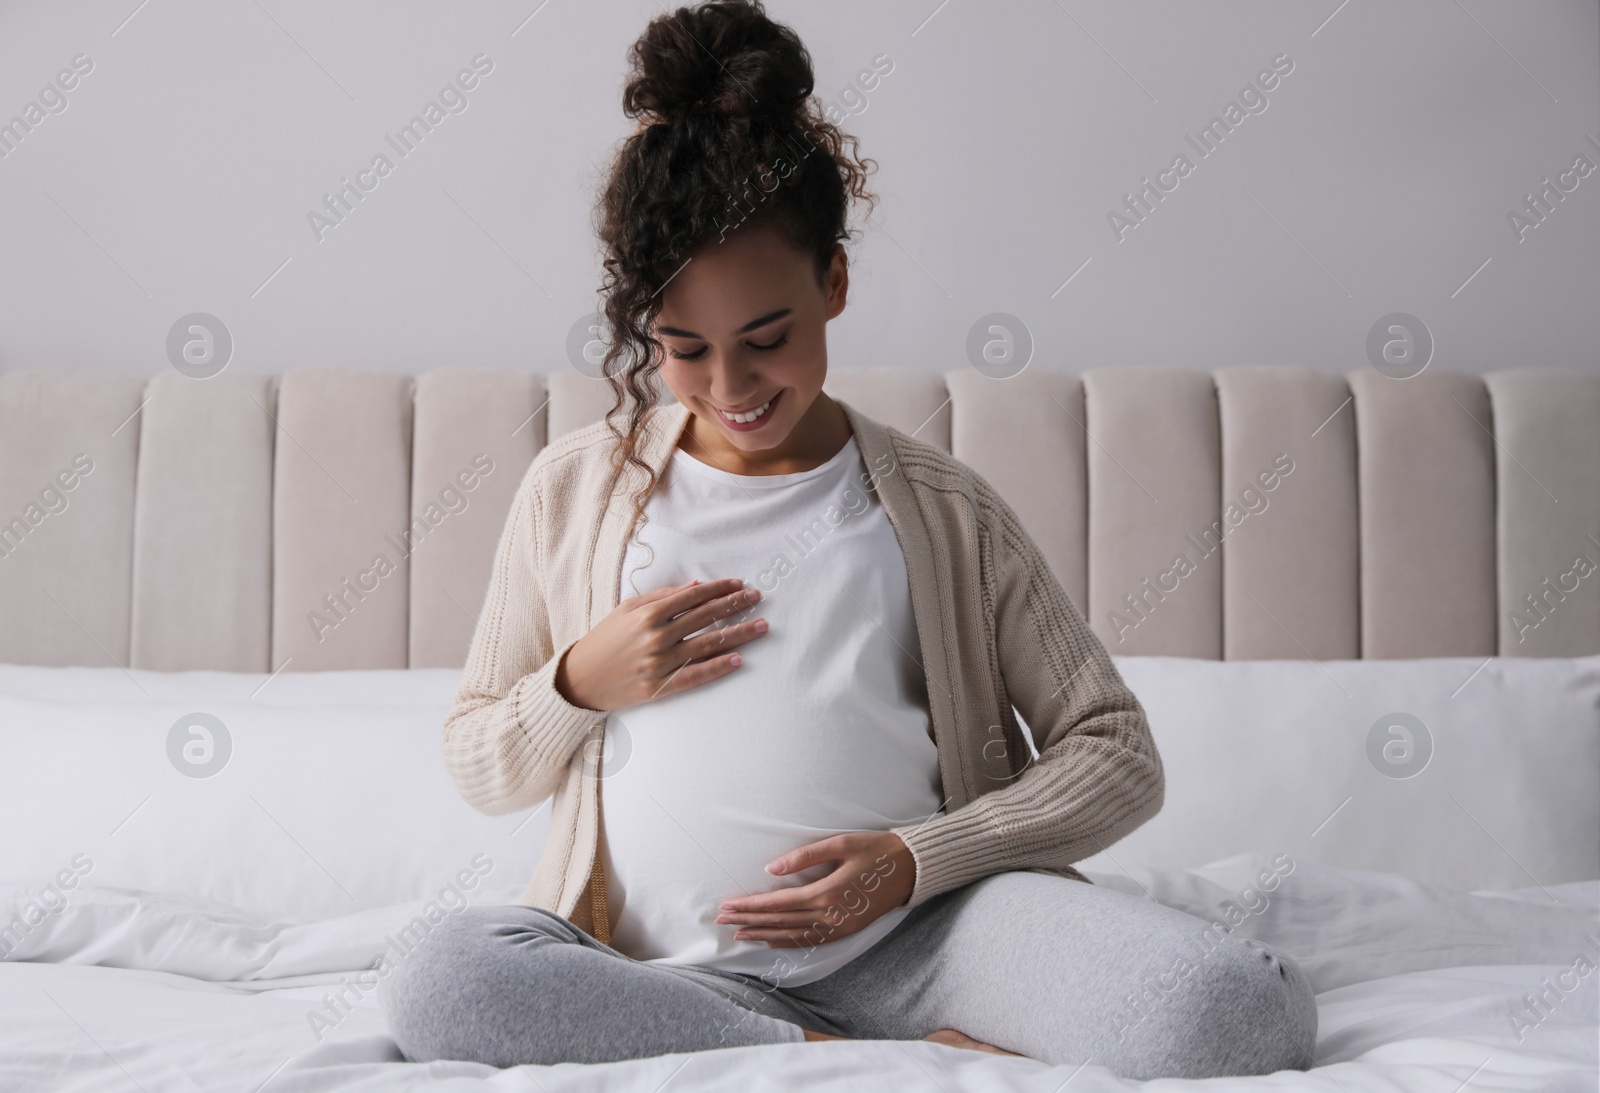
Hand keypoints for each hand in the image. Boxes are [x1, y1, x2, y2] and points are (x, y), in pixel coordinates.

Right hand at [556, 578, 765, 711]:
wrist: (580, 679)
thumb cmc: (604, 640)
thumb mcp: (626, 610)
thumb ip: (661, 597)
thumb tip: (696, 586)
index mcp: (648, 614)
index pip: (694, 597)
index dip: (719, 589)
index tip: (739, 583)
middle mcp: (656, 637)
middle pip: (706, 618)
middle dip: (735, 605)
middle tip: (757, 597)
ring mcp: (659, 664)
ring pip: (707, 645)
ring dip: (738, 634)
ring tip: (762, 625)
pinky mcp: (659, 688)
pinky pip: (695, 676)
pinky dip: (718, 668)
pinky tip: (738, 659)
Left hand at [715, 831, 916, 947]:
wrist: (912, 869)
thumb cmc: (876, 850)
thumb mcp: (841, 843)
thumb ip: (804, 856)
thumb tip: (771, 869)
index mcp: (826, 893)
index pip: (777, 904)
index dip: (749, 906)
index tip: (727, 906)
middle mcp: (830, 916)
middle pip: (780, 922)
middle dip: (748, 921)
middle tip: (721, 920)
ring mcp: (839, 927)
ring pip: (792, 935)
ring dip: (763, 934)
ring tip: (738, 933)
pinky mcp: (847, 930)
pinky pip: (811, 941)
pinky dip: (788, 941)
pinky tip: (771, 940)